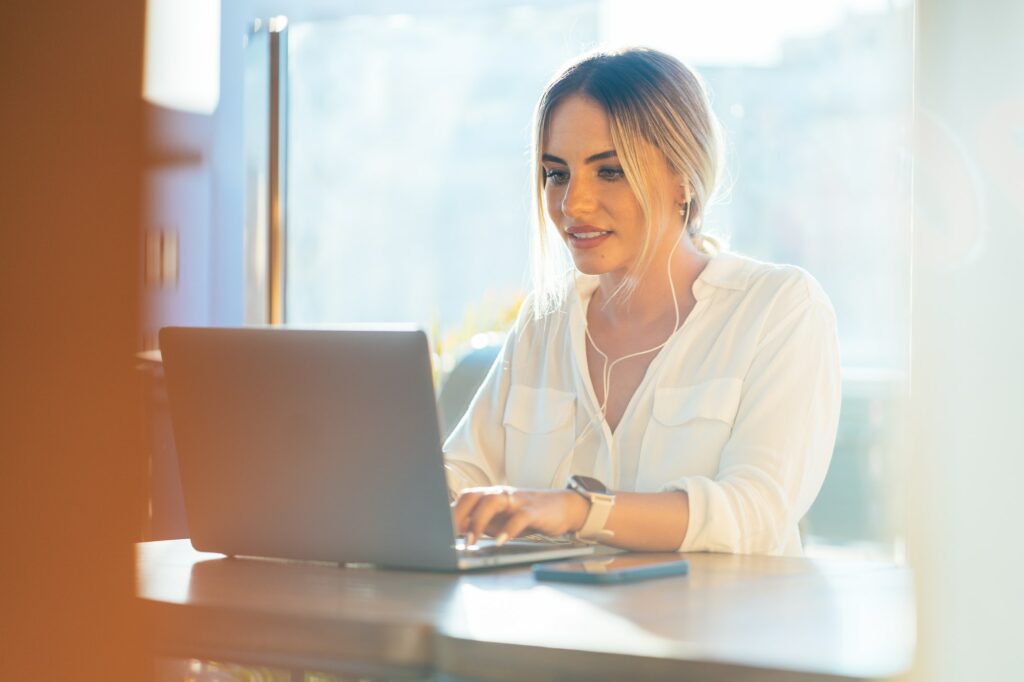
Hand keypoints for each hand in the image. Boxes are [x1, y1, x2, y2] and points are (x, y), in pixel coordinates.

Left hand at [451, 486, 589, 545]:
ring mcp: (517, 501)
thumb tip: (454, 533)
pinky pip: (519, 517)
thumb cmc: (528, 515)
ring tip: (472, 541)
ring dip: (478, 522)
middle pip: (473, 495)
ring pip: (493, 501)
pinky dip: (508, 530)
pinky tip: (500, 542)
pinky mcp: (534, 510)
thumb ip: (480, 524)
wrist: (564, 507)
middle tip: (451, 536)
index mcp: (491, 496)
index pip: (465, 499)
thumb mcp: (501, 520)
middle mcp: (501, 494)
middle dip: (459, 515)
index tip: (439, 532)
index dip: (450, 513)